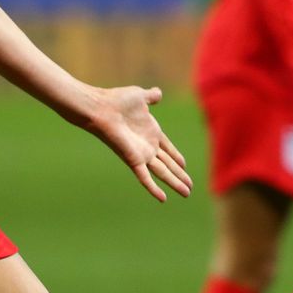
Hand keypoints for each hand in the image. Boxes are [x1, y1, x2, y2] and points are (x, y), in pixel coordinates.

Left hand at [81, 85, 191, 201]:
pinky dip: (153, 188)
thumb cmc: (117, 100)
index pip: (168, 148)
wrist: (102, 108)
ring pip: (162, 173)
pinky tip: (163, 199)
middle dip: (180, 175)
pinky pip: (145, 178)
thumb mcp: (140, 96)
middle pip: (168, 164)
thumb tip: (158, 93)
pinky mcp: (133, 160)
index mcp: (151, 132)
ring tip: (187, 193)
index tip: (185, 165)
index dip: (177, 157)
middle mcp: (148, 146)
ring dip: (175, 183)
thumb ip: (151, 97)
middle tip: (190, 186)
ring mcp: (141, 154)